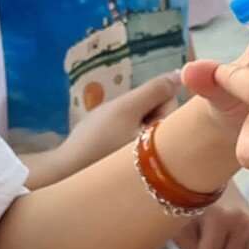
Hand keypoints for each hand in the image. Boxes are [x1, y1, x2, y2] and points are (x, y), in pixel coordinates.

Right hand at [26, 71, 182, 187]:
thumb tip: (181, 75)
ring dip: (133, 121)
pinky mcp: (140, 167)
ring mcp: (155, 163)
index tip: (130, 108)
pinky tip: (112, 142)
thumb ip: (154, 90)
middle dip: (141, 110)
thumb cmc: (98, 140)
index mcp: (173, 141)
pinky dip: (128, 134)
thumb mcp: (125, 109)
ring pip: (149, 124)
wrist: (67, 172)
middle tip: (120, 121)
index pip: (173, 102)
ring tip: (113, 131)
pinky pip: (140, 139)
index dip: (150, 96)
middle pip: (162, 114)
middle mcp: (170, 154)